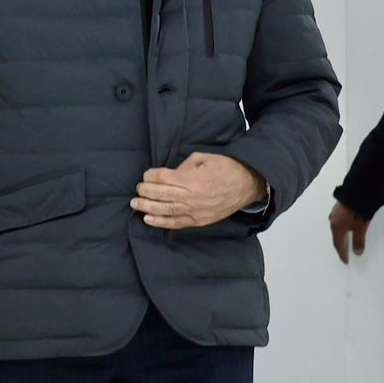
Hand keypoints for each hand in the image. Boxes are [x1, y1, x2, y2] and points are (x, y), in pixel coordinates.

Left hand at [131, 153, 264, 229]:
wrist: (248, 184)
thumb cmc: (226, 168)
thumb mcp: (204, 159)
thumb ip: (183, 167)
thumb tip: (168, 175)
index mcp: (191, 179)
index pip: (162, 178)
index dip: (150, 176)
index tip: (147, 175)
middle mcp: (191, 197)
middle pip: (160, 194)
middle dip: (145, 191)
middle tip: (138, 189)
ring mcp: (195, 211)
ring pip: (165, 210)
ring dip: (147, 207)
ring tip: (135, 204)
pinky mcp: (199, 221)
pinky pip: (176, 223)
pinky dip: (161, 222)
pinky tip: (148, 220)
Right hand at [329, 201, 369, 263]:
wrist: (358, 192)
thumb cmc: (358, 213)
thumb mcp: (360, 228)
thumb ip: (358, 240)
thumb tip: (357, 252)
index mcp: (336, 227)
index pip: (338, 244)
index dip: (342, 253)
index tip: (345, 261)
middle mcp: (332, 220)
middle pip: (336, 235)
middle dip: (340, 243)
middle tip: (345, 251)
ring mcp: (334, 212)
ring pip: (337, 226)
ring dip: (341, 233)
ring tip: (346, 238)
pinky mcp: (339, 206)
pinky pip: (339, 220)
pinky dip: (343, 225)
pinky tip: (347, 225)